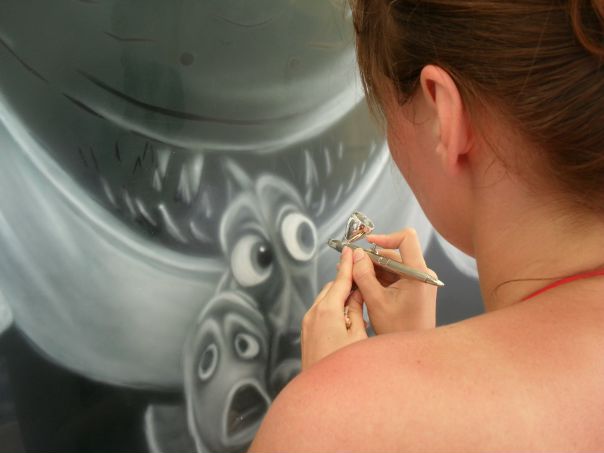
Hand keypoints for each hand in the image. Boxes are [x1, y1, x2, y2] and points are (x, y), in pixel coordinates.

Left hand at [301, 247, 367, 369]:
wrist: (321, 395)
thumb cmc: (343, 368)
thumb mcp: (358, 336)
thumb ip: (357, 311)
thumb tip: (356, 295)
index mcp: (327, 311)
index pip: (340, 281)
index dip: (347, 265)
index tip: (351, 250)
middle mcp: (313, 314)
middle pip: (331, 288)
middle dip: (345, 281)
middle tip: (362, 276)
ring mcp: (307, 324)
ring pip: (325, 300)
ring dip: (339, 295)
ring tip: (357, 297)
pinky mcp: (306, 334)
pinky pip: (320, 312)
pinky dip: (332, 307)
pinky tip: (345, 315)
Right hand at [351, 228, 436, 334]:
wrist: (412, 352)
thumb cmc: (398, 331)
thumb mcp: (375, 301)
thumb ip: (364, 275)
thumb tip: (356, 254)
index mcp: (418, 274)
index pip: (406, 239)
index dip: (385, 237)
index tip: (367, 244)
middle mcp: (422, 274)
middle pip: (394, 254)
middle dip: (371, 259)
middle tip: (350, 265)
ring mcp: (419, 281)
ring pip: (392, 265)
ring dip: (372, 270)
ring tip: (353, 278)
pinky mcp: (414, 288)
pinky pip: (394, 276)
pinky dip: (379, 279)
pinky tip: (363, 286)